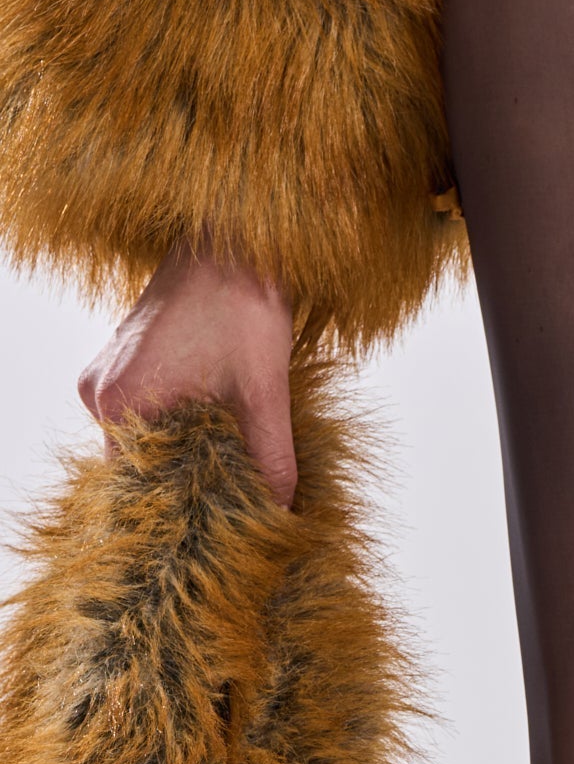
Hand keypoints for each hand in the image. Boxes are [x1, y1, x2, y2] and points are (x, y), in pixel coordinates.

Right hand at [79, 244, 296, 505]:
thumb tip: (282, 517)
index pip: (139, 485)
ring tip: (231, 469)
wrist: (235, 240)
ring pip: (149, 438)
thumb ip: (272, 463)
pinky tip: (219, 431)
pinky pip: (151, 411)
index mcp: (118, 403)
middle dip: (188, 483)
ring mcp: (110, 373)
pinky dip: (183, 426)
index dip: (181, 508)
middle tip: (233, 503)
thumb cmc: (243, 307)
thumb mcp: (265, 397)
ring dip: (187, 454)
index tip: (218, 522)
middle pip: (143, 464)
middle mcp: (100, 391)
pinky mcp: (128, 360)